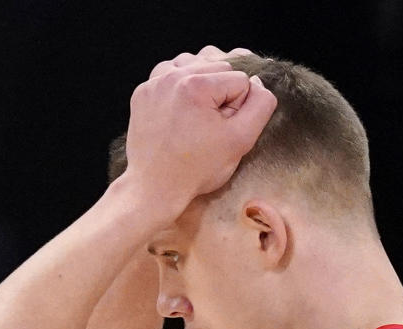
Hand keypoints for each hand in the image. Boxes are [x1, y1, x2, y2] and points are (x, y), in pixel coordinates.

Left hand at [123, 45, 276, 222]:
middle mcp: (172, 76)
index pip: (240, 80)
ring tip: (196, 118)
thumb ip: (260, 105)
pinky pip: (171, 76)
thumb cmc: (197, 169)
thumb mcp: (241, 140)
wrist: (155, 188)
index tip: (222, 131)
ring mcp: (154, 83)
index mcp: (197, 84)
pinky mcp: (143, 93)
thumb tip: (257, 83)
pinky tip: (181, 111)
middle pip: (218, 69)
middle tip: (209, 127)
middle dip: (220, 95)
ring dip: (202, 87)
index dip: (238, 108)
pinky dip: (180, 88)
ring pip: (195, 67)